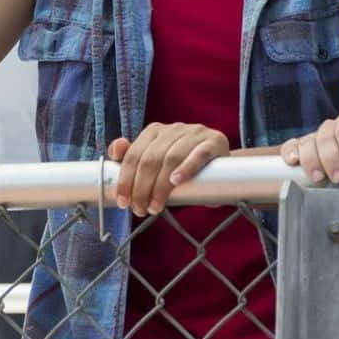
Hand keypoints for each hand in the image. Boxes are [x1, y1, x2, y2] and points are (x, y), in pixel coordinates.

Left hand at [107, 123, 228, 215]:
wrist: (223, 165)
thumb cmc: (183, 166)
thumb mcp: (158, 162)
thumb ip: (135, 158)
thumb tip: (115, 151)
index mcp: (155, 131)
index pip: (134, 154)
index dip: (125, 179)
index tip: (123, 202)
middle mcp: (174, 128)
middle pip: (151, 158)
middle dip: (141, 187)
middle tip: (139, 209)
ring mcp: (195, 133)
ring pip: (172, 158)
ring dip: (160, 185)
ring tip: (155, 206)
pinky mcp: (215, 141)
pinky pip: (199, 154)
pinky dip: (186, 168)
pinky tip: (176, 181)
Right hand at [280, 112, 338, 184]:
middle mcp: (331, 128)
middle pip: (325, 138)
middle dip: (330, 159)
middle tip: (338, 178)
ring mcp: (314, 138)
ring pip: (307, 142)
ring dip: (311, 160)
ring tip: (317, 178)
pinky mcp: (301, 150)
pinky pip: (291, 146)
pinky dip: (290, 152)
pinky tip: (292, 161)